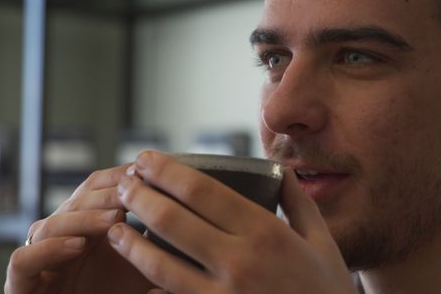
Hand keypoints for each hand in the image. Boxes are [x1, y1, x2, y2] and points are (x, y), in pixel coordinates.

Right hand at [5, 165, 155, 293]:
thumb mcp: (144, 271)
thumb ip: (153, 244)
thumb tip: (181, 210)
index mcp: (87, 229)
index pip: (94, 189)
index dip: (117, 177)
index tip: (143, 170)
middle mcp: (61, 240)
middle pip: (73, 202)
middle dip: (104, 193)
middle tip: (132, 190)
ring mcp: (39, 261)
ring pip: (48, 224)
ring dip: (82, 218)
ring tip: (114, 218)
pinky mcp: (20, 286)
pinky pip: (23, 260)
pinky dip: (48, 249)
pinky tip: (77, 245)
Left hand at [107, 150, 356, 293]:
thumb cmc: (326, 291)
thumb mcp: (322, 242)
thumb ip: (299, 203)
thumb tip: (282, 172)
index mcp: (265, 232)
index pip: (201, 191)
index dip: (165, 172)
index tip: (145, 159)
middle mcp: (239, 261)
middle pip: (172, 220)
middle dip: (139, 197)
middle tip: (123, 185)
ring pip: (160, 265)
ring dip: (130, 242)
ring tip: (114, 227)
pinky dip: (149, 288)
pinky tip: (136, 276)